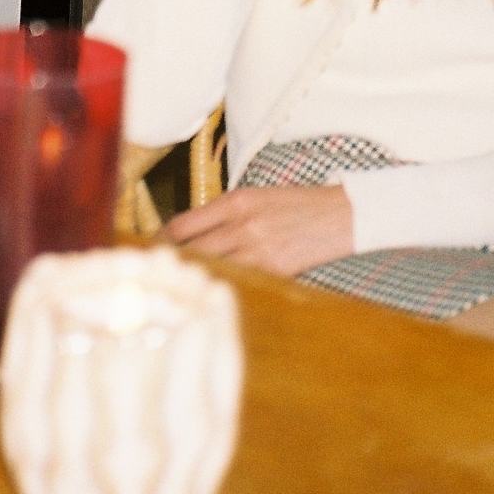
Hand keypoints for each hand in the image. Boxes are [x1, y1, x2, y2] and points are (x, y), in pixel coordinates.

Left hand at [159, 184, 353, 277]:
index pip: (183, 224)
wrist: (341, 215)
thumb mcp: (257, 197)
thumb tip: (192, 236)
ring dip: (195, 281)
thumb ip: (224, 213)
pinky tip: (215, 296)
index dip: (162, 240)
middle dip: (171, 265)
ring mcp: (257, 250)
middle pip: (191, 250)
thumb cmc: (297, 204)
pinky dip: (225, 288)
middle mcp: (241, 224)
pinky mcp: (274, 271)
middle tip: (155, 278)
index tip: (152, 250)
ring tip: (178, 292)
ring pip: (212, 270)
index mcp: (235, 201)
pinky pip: (240, 283)